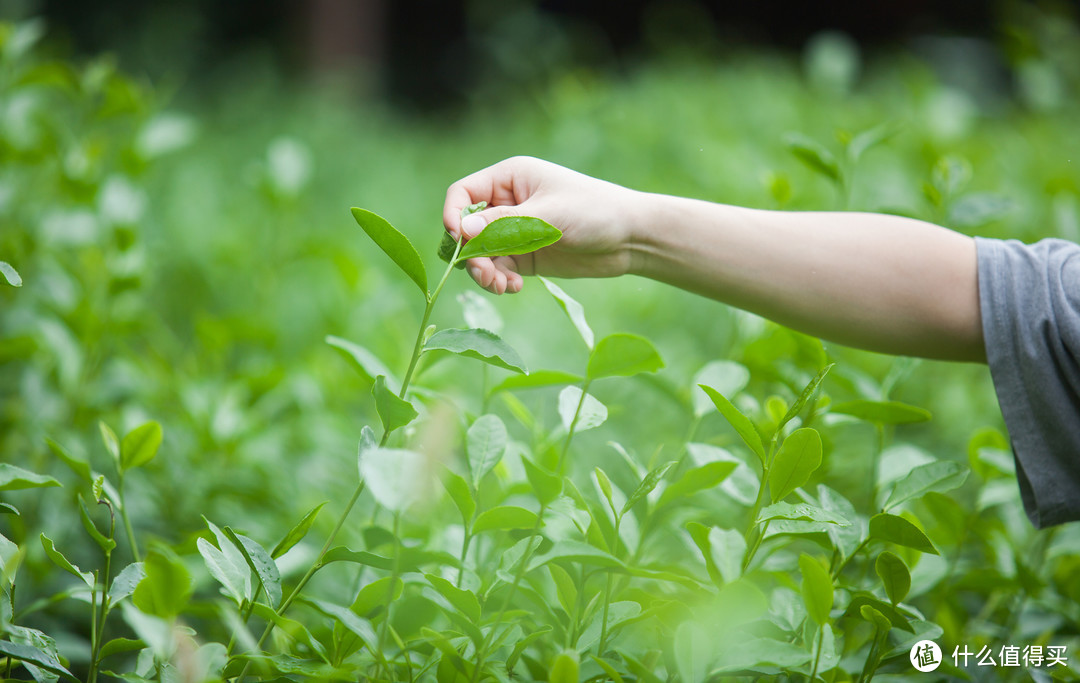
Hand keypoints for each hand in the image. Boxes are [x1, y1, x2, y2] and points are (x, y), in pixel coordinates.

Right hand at [443, 156, 639, 293]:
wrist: (630, 238)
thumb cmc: (593, 211)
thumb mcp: (547, 215)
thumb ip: (504, 223)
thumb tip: (462, 230)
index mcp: (509, 178)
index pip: (463, 193)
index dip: (454, 216)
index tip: (460, 240)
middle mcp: (507, 202)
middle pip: (467, 228)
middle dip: (471, 254)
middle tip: (486, 274)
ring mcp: (515, 231)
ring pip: (480, 253)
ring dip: (484, 272)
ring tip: (501, 285)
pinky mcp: (525, 256)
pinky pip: (498, 269)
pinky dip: (499, 280)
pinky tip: (513, 287)